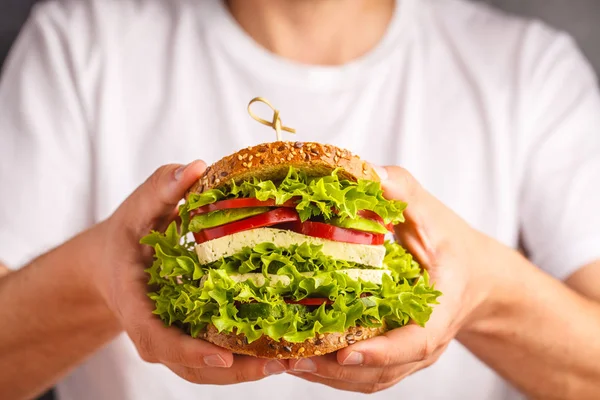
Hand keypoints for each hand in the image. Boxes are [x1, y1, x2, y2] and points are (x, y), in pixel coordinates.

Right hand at [90, 161, 286, 383]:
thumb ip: (162, 189)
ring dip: (245, 371)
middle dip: (233, 371)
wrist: (110, 263)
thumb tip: (195, 167)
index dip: (189, 352)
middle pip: (190, 367)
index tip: (223, 355)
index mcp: (136, 306)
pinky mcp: (188, 338)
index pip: (159, 340)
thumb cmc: (126, 236)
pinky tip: (279, 350)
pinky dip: (243, 357)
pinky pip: (214, 356)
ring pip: (206, 370)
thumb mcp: (138, 208)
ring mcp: (172, 341)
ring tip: (288, 363)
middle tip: (278, 364)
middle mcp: (154, 333)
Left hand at [288, 165, 495, 392]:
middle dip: (336, 370)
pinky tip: (300, 358)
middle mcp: (426, 341)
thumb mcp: (433, 214)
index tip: (346, 351)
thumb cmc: (452, 245)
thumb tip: (369, 172)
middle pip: (383, 371)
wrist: (474, 276)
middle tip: (292, 357)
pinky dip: (332, 372)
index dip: (382, 352)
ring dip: (327, 376)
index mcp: (441, 309)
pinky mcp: (394, 354)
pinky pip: (365, 374)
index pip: (416, 341)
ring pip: (369, 379)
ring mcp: (410, 354)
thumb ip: (404, 193)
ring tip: (285, 361)